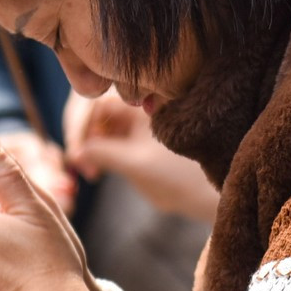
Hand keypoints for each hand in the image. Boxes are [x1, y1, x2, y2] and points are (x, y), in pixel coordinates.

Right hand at [63, 93, 220, 223]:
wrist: (216, 194)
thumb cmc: (184, 177)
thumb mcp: (137, 165)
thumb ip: (102, 153)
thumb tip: (74, 151)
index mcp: (145, 96)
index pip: (97, 99)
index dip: (79, 125)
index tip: (75, 151)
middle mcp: (142, 99)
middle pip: (96, 107)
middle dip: (83, 134)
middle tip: (79, 163)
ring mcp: (141, 116)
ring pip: (102, 123)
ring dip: (90, 143)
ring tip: (90, 172)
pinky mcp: (141, 133)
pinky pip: (111, 134)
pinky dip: (101, 149)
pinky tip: (97, 170)